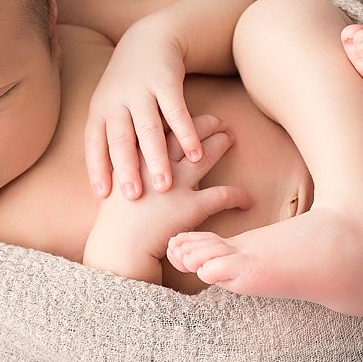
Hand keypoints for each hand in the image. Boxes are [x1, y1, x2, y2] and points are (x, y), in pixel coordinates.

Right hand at [82, 115, 250, 282]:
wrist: (119, 248)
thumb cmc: (116, 220)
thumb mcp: (115, 184)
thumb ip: (128, 167)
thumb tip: (136, 156)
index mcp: (137, 155)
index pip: (163, 126)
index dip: (179, 117)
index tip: (188, 113)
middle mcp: (157, 164)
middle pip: (187, 133)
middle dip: (207, 123)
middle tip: (219, 122)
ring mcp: (176, 184)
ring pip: (206, 154)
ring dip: (222, 143)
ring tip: (231, 139)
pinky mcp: (191, 206)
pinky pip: (223, 195)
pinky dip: (238, 196)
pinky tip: (247, 199)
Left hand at [84, 22, 203, 201]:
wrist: (149, 39)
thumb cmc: (129, 85)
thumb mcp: (112, 106)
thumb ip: (112, 138)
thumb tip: (112, 181)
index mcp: (100, 109)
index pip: (95, 143)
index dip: (98, 168)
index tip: (103, 196)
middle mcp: (117, 100)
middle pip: (121, 139)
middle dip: (127, 169)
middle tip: (134, 197)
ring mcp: (141, 90)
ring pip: (148, 128)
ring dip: (156, 158)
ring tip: (164, 185)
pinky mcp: (165, 82)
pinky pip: (176, 111)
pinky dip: (186, 133)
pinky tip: (195, 154)